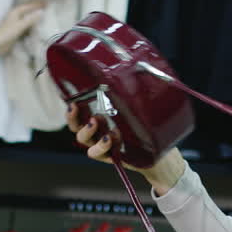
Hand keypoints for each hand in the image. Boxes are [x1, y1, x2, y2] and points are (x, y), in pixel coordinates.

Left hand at [0, 2, 46, 55]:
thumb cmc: (7, 34)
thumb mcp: (20, 26)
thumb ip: (31, 19)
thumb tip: (41, 13)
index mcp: (16, 12)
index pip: (29, 5)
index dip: (38, 3)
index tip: (47, 2)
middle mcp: (16, 15)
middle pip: (28, 8)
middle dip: (36, 6)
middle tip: (46, 5)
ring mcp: (16, 22)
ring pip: (27, 15)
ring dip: (35, 14)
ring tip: (44, 13)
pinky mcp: (16, 29)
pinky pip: (27, 23)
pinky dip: (32, 22)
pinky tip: (37, 24)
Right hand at [67, 104, 186, 193]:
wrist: (160, 153)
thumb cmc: (148, 127)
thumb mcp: (138, 109)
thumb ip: (129, 98)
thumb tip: (129, 74)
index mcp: (100, 117)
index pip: (79, 112)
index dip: (72, 108)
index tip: (73, 101)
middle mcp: (97, 131)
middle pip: (75, 126)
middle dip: (73, 118)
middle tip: (79, 109)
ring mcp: (101, 144)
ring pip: (84, 140)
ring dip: (87, 132)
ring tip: (96, 122)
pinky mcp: (109, 156)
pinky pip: (95, 153)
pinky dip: (100, 146)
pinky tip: (111, 138)